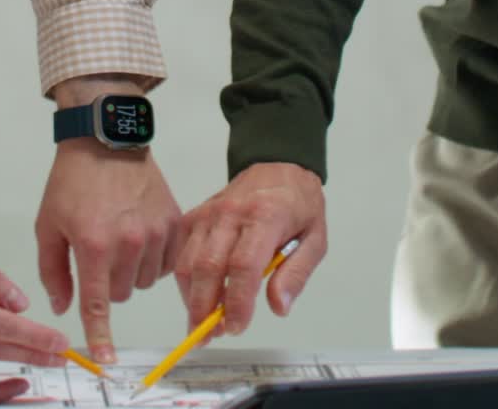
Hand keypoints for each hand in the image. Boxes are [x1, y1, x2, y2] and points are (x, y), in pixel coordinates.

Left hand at [35, 140, 180, 362]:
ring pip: (144, 281)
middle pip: (122, 294)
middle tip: (99, 250)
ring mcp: (156, 232)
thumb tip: (63, 307)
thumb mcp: (48, 224)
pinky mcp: (174, 221)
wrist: (107, 140)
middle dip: (109, 282)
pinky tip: (140, 233)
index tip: (107, 359)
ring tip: (120, 236)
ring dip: (132, 270)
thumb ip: (52, 271)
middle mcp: (128, 242)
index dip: (100, 335)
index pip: (98, 304)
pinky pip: (166, 262)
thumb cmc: (72, 181)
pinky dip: (153, 257)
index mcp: (93, 245)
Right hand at [175, 162, 325, 336]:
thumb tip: (278, 307)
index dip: (236, 301)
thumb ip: (296, 274)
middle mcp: (232, 212)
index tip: (236, 326)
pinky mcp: (196, 215)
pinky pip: (182, 252)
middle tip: (209, 335)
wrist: (277, 163)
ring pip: (189, 262)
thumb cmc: (297, 202)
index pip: (243, 265)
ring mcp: (209, 212)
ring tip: (203, 323)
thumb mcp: (315, 238)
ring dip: (192, 298)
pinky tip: (198, 295)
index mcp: (265, 216)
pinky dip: (185, 279)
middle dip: (204, 308)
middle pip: (208, 266)